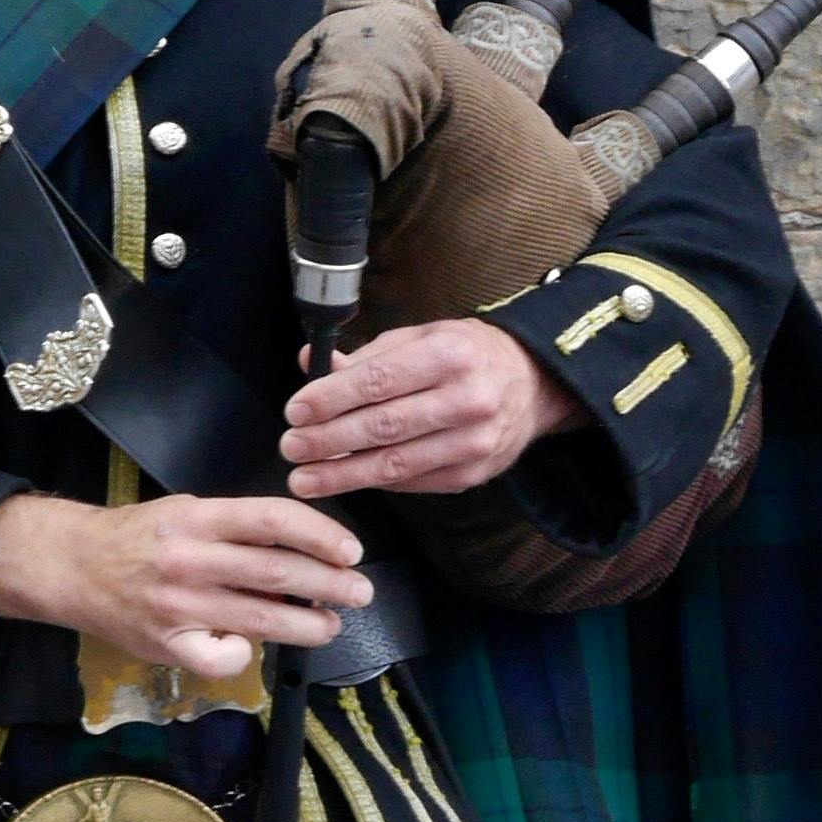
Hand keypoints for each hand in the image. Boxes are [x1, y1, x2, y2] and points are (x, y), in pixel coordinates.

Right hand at [0, 488, 370, 683]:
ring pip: (260, 621)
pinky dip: (245, 656)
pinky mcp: (166, 644)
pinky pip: (221, 658)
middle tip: (359, 592)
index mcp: (198, 517)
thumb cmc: (140, 538)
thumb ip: (239, 528)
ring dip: (308, 625)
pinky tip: (252, 648)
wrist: (74, 566)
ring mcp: (178, 606)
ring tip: (330, 624)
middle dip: (331, 585)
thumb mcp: (188, 511)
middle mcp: (189, 559)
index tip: (350, 551)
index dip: (322, 535)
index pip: (274, 520)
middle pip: (278, 573)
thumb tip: (304, 551)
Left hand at [283, 319, 584, 501]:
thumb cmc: (464, 355)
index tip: (295, 411)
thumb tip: (309, 363)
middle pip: (383, 426)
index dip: (331, 398)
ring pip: (395, 464)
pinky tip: (345, 479)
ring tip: (304, 478)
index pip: (378, 380)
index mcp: (449, 355)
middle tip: (291, 447)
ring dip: (342, 474)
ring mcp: (473, 442)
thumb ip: (367, 356)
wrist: (530, 384)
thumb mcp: (419, 338)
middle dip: (328, 440)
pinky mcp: (472, 474)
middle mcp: (467, 399)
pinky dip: (373, 483)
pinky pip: (412, 483)